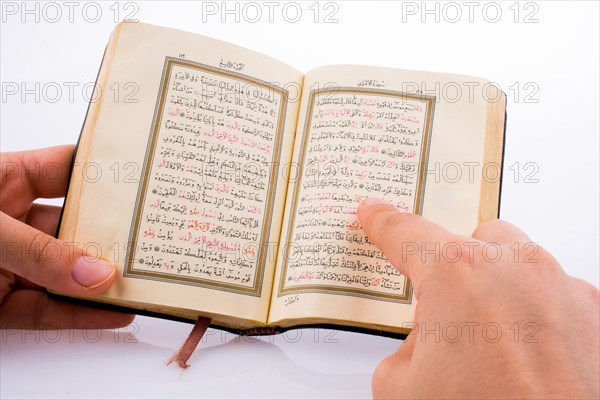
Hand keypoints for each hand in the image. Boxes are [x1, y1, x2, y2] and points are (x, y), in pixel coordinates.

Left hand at [0, 145, 133, 328]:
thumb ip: (38, 252)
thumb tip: (96, 273)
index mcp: (4, 183)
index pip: (65, 171)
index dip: (105, 175)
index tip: (148, 181)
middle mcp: (11, 223)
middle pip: (75, 229)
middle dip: (113, 239)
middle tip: (153, 242)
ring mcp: (8, 265)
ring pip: (66, 275)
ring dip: (103, 283)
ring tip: (144, 283)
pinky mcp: (0, 305)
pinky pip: (46, 311)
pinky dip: (79, 316)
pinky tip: (114, 313)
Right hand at [358, 198, 598, 398]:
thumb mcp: (403, 386)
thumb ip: (405, 347)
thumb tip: (424, 345)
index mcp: (455, 273)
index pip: (406, 232)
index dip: (384, 222)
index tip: (376, 213)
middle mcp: (513, 268)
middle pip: (473, 240)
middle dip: (456, 267)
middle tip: (447, 310)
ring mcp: (560, 286)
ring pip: (518, 262)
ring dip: (498, 288)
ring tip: (491, 340)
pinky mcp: (592, 313)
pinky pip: (554, 295)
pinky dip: (535, 315)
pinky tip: (524, 354)